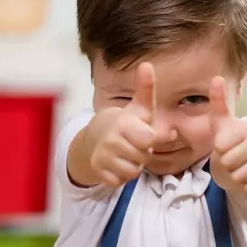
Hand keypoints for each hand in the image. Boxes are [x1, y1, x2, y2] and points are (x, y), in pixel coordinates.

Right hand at [89, 62, 156, 186]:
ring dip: (133, 165)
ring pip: (132, 171)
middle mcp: (111, 140)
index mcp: (124, 123)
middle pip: (143, 158)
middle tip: (135, 144)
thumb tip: (147, 65)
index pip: (149, 139)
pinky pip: (120, 181)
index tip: (145, 133)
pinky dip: (121, 175)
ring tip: (127, 153)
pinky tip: (117, 163)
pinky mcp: (98, 171)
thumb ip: (146, 89)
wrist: (95, 137)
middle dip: (143, 153)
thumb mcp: (140, 107)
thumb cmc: (127, 122)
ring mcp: (103, 157)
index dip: (151, 139)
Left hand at [208, 76, 246, 197]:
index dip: (219, 149)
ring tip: (243, 166)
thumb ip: (218, 102)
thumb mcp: (223, 123)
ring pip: (237, 177)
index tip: (228, 144)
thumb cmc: (235, 139)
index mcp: (245, 129)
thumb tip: (217, 77)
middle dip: (226, 164)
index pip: (219, 147)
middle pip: (226, 163)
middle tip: (235, 157)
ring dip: (236, 176)